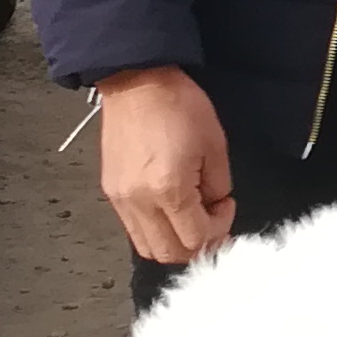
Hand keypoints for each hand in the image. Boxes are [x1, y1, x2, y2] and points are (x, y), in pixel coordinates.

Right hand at [97, 67, 234, 265]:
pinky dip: (155, 230)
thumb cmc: (178, 105)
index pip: (198, 240)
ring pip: (149, 248)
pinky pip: (134, 229)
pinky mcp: (110, 192)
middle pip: (170, 254)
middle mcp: (139, 202)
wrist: (136, 82)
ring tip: (190, 216)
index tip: (225, 205)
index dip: (219, 228)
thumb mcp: (215, 145)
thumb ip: (218, 186)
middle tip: (211, 220)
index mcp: (169, 190)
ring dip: (174, 242)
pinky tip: (169, 208)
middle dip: (198, 244)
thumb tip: (213, 207)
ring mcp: (121, 200)